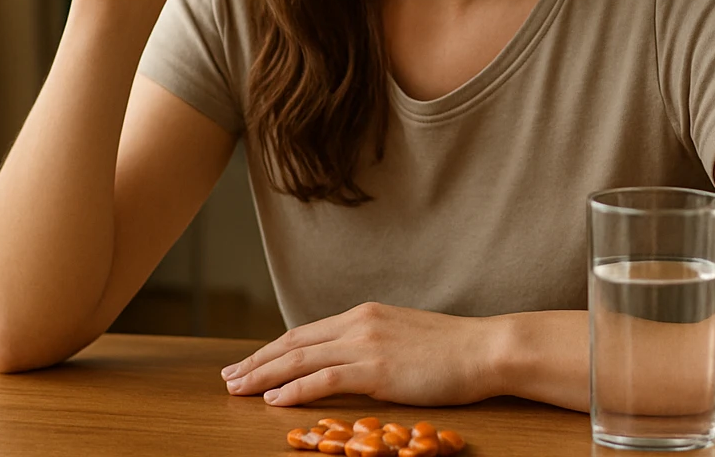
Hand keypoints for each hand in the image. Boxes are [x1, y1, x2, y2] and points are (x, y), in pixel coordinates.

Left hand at [220, 302, 506, 407]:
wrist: (485, 348)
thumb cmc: (453, 350)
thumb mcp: (404, 338)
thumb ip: (373, 344)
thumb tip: (349, 362)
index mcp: (364, 314)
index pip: (305, 333)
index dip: (272, 349)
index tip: (248, 363)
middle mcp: (359, 323)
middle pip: (293, 343)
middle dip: (257, 362)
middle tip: (228, 379)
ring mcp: (366, 343)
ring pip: (300, 359)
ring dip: (263, 376)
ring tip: (238, 390)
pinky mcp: (376, 368)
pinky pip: (323, 378)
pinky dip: (294, 389)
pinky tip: (274, 400)